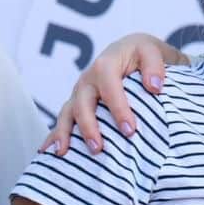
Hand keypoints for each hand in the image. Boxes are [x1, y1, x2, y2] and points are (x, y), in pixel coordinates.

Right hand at [40, 33, 185, 155]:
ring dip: (66, 134)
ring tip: (64, 153)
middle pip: (83, 104)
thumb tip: (154, 87)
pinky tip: (48, 151)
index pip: (110, 89)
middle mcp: (88, 79)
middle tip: (99, 149)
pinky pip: (63, 120)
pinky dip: (54, 135)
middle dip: (89, 127)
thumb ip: (155, 67)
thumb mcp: (151, 52)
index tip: (130, 130)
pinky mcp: (76, 103)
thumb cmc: (142, 54)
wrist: (131, 51)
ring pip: (68, 113)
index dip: (118, 110)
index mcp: (105, 65)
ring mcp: (80, 92)